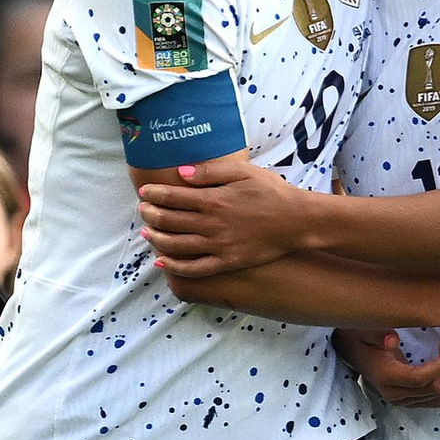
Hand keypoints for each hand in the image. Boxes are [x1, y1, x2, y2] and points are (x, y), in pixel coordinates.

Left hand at [139, 158, 304, 274]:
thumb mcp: (244, 172)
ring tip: (147, 233)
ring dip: (157, 238)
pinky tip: (162, 261)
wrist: (296, 221)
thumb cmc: (272, 192)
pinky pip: (194, 268)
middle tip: (143, 210)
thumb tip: (181, 173)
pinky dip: (174, 266)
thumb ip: (211, 171)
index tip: (144, 192)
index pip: (174, 197)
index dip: (155, 194)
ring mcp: (218, 246)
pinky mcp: (226, 262)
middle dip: (151, 215)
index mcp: (214, 200)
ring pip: (176, 245)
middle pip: (170, 220)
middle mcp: (211, 224)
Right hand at [335, 329, 439, 407]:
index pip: (419, 378)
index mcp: (385, 375)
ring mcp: (402, 399)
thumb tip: (393, 339)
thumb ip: (378, 333)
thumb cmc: (360, 336)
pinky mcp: (409, 399)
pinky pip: (436, 400)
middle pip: (432, 390)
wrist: (351, 349)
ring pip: (438, 399)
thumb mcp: (365, 328)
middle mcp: (394, 393)